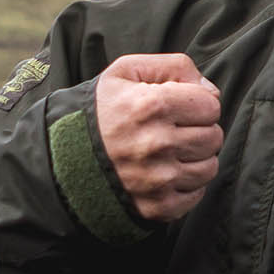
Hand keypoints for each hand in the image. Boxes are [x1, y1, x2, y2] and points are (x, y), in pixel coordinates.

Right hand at [95, 53, 223, 221]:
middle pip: (213, 137)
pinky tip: (166, 173)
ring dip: (196, 158)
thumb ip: (174, 66)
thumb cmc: (99, 110)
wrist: (59, 158)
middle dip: (200, 130)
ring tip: (172, 151)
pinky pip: (195, 195)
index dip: (199, 104)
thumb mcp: (127, 71)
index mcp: (152, 106)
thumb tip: (211, 91)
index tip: (182, 107)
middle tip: (177, 130)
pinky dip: (186, 185)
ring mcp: (156, 179)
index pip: (211, 105)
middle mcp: (156, 144)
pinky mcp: (156, 207)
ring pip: (208, 167)